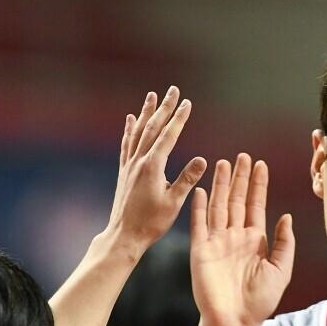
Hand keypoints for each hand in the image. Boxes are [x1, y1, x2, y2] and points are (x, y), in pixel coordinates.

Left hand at [107, 87, 206, 253]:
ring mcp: (129, 165)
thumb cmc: (151, 223)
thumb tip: (202, 159)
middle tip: (173, 90)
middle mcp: (139, 160)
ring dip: (146, 112)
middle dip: (164, 108)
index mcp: (153, 166)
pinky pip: (127, 143)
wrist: (124, 235)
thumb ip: (187, 179)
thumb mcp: (174, 203)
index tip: (187, 103)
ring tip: (151, 96)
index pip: (168, 136)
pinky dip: (130, 129)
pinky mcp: (124, 171)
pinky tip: (130, 119)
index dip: (179, 118)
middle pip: (152, 127)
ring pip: (138, 132)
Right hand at [190, 152, 294, 325]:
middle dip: (240, 178)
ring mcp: (216, 242)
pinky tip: (202, 188)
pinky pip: (199, 223)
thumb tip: (286, 216)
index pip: (256, 206)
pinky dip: (199, 206)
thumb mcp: (281, 270)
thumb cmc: (259, 302)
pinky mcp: (200, 250)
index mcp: (255, 242)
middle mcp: (235, 238)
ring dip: (220, 185)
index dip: (258, 186)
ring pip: (218, 206)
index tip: (261, 165)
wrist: (234, 322)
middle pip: (236, 200)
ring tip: (223, 163)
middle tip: (243, 156)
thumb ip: (285, 243)